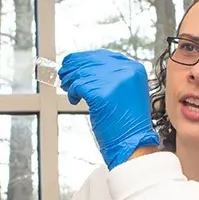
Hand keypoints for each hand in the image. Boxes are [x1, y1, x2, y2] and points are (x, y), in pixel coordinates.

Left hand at [59, 49, 160, 168]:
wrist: (133, 144)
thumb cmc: (128, 124)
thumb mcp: (127, 92)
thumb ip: (113, 77)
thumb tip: (87, 67)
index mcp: (134, 69)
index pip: (104, 55)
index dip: (86, 58)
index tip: (75, 62)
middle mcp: (126, 71)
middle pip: (90, 61)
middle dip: (73, 67)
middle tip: (64, 73)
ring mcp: (113, 81)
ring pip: (81, 72)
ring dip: (70, 80)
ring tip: (67, 88)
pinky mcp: (100, 93)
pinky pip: (78, 85)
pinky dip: (72, 92)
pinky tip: (74, 99)